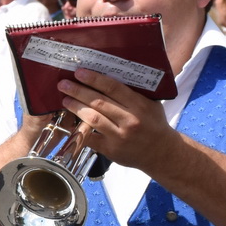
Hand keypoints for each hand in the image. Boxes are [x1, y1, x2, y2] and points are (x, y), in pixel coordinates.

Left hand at [56, 68, 175, 172]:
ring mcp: (120, 136)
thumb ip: (133, 92)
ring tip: (65, 100)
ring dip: (76, 108)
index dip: (94, 79)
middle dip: (78, 91)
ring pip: (93, 119)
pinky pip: (91, 138)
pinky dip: (78, 130)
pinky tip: (68, 122)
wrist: (162, 152)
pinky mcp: (111, 150)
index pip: (113, 88)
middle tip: (64, 84)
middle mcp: (130, 120)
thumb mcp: (150, 104)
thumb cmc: (154, 124)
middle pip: (99, 102)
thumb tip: (110, 74)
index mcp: (140, 105)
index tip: (79, 72)